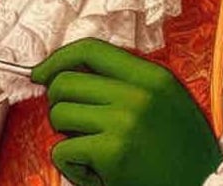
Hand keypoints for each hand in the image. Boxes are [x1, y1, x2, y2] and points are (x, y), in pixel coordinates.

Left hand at [32, 39, 222, 185]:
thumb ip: (128, 84)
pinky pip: (62, 150)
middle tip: (77, 128)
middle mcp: (138, 93)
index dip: (57, 59)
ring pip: (59, 114)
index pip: (90, 49)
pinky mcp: (111, 152)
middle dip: (60, 106)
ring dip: (67, 138)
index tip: (41, 73)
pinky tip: (96, 174)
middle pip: (65, 82)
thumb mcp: (167, 104)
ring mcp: (125, 122)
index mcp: (153, 77)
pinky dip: (71, 166)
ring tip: (94, 154)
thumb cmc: (182, 155)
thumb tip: (71, 72)